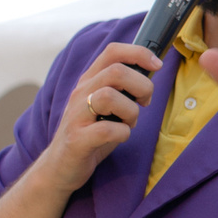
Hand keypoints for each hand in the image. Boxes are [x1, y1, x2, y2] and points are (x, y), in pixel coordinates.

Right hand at [40, 41, 159, 192]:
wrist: (60, 166)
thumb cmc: (91, 134)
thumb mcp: (106, 106)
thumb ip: (122, 88)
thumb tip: (151, 72)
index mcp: (89, 81)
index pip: (112, 51)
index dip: (139, 53)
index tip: (158, 65)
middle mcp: (80, 93)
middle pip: (116, 71)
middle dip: (142, 86)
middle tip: (144, 102)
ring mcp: (76, 115)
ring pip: (109, 97)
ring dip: (130, 111)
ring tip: (128, 123)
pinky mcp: (77, 139)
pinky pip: (107, 130)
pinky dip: (122, 134)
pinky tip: (120, 137)